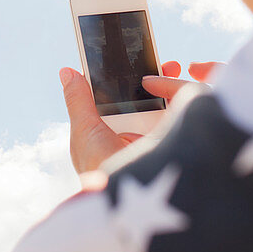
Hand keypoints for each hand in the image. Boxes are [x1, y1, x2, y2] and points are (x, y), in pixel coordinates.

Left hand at [60, 60, 220, 173]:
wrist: (127, 197)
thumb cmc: (99, 170)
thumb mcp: (85, 131)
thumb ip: (79, 100)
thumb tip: (67, 71)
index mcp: (115, 131)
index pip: (125, 96)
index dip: (132, 75)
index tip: (138, 55)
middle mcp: (138, 134)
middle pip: (151, 97)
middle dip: (159, 76)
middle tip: (166, 61)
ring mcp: (159, 138)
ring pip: (170, 103)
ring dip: (174, 84)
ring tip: (174, 67)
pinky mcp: (176, 140)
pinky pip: (183, 113)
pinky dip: (185, 96)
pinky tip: (183, 82)